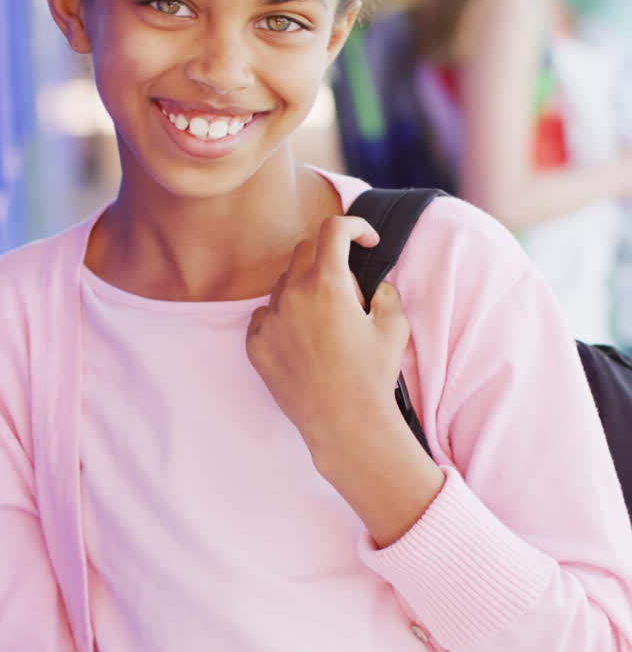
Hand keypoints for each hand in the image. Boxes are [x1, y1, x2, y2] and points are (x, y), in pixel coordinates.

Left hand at [246, 214, 408, 464]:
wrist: (345, 425)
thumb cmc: (373, 377)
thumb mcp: (396, 327)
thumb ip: (386, 293)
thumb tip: (374, 286)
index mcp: (328, 284)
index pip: (334, 229)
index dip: (354, 227)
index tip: (366, 241)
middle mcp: (293, 295)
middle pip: (305, 252)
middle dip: (330, 260)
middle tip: (349, 297)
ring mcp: (270, 320)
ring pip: (283, 284)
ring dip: (305, 291)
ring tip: (327, 326)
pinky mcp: (255, 345)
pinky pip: (265, 316)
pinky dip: (283, 319)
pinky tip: (303, 343)